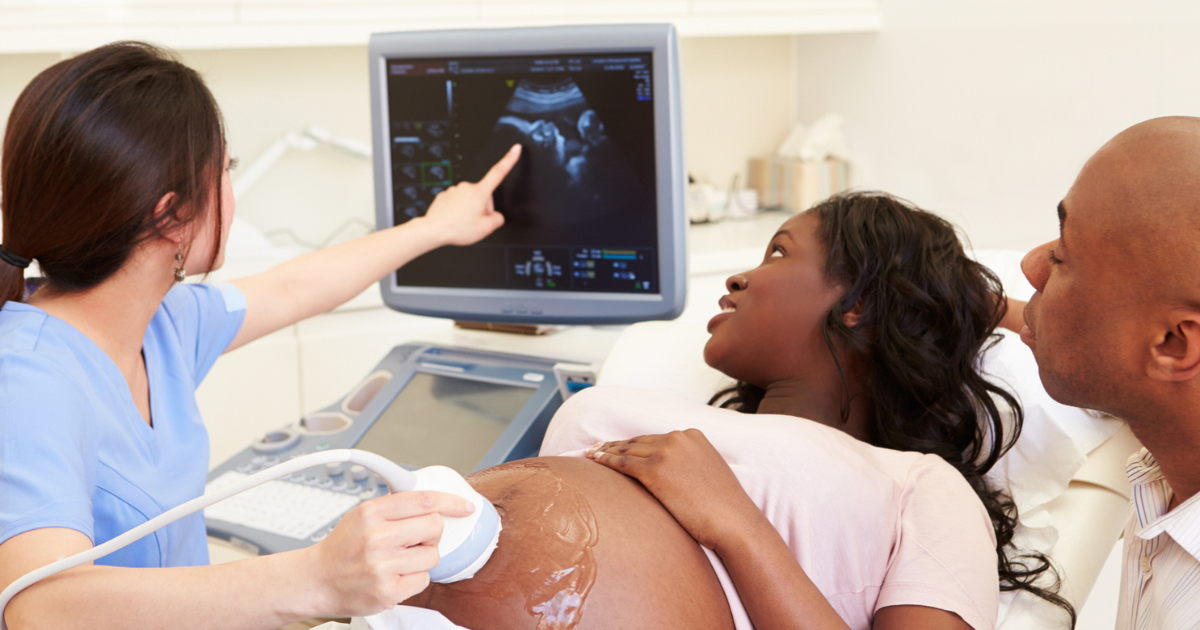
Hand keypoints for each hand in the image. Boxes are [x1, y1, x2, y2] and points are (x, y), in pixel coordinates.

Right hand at [308, 489, 474, 616]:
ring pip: (432, 556)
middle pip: (434, 527)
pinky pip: (424, 580)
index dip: (450, 501)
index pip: (423, 500)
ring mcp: (382, 567)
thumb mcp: (362, 514)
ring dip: (422, 558)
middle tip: (416, 538)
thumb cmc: (342, 547)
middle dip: (431, 533)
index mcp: (371, 513)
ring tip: (400, 559)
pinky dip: (414, 578)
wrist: (316, 580)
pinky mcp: (388, 592)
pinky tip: (396, 575)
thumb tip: (433, 500)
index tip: (464, 506)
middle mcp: (376, 538)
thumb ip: (394, 506)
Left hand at [422, 144, 520, 246]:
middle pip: (483, 196)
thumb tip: (496, 217)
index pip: (499, 172)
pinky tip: (454, 220)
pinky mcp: (444, 196)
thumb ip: (498, 220)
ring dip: (469, 210)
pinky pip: (457, 203)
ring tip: (463, 223)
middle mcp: (466, 188)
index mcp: (480, 192)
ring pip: (469, 200)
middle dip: (482, 207)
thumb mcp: (487, 229)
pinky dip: (457, 211)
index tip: (515, 148)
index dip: (509, 159)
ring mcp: (454, 190)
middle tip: (475, 221)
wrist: (434, 230)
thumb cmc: (458, 228)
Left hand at [588, 430, 762, 550]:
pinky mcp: (655, 471)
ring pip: (627, 450)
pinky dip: (606, 461)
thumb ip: (690, 464)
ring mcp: (666, 453)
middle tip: (597, 447)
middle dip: (616, 444)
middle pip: (639, 441)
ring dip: (606, 450)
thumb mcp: (709, 472)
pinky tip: (595, 461)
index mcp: (693, 435)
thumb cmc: (724, 506)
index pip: (656, 438)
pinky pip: (623, 464)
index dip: (635, 443)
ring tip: (591, 453)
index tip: (619, 444)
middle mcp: (678, 438)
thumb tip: (672, 472)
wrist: (734, 521)